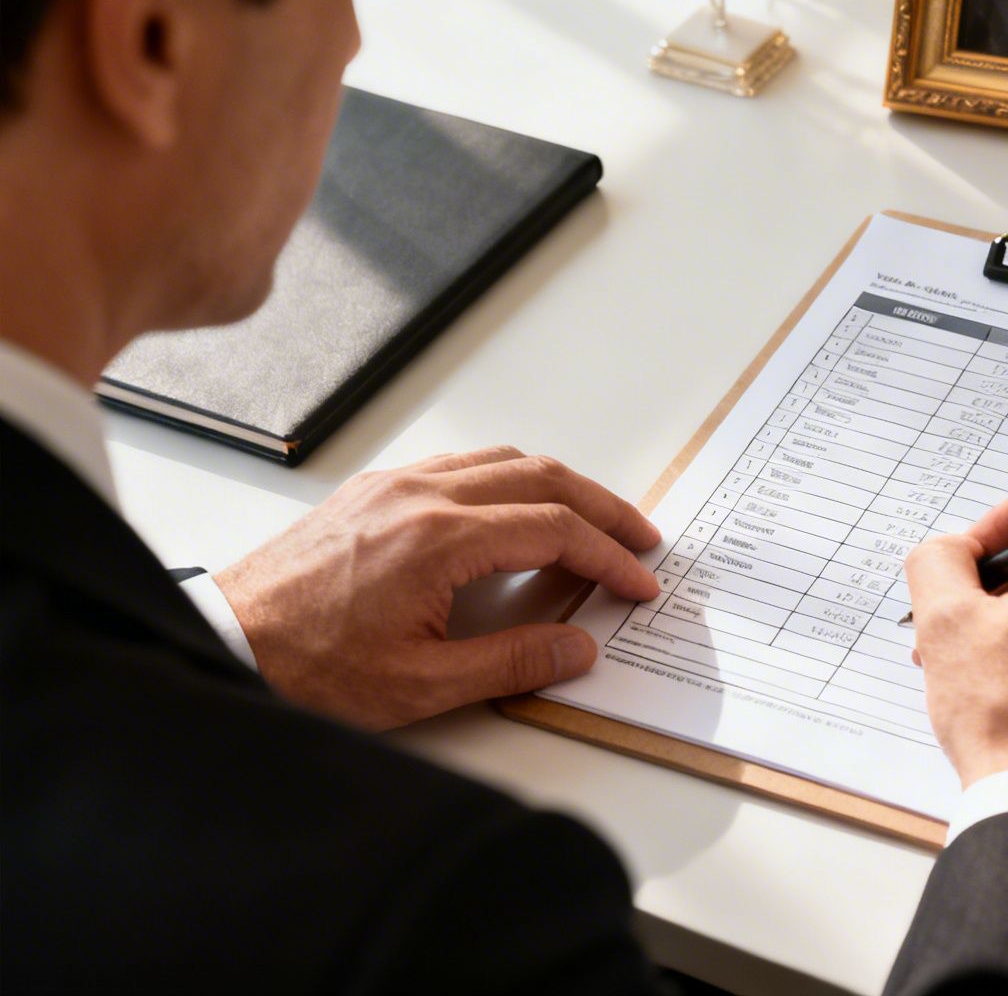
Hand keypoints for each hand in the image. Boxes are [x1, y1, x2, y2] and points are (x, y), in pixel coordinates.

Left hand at [214, 446, 660, 730]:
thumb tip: (579, 647)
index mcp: (440, 540)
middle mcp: (421, 496)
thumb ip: (514, 662)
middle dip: (603, 509)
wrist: (228, 642)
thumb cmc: (311, 665)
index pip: (555, 530)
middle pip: (543, 479)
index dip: (609, 556)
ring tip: (592, 521)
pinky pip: (463, 464)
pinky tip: (519, 510)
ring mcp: (396, 485)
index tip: (638, 582)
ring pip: (505, 461)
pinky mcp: (374, 490)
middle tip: (640, 539)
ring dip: (560, 487)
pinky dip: (511, 479)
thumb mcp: (423, 685)